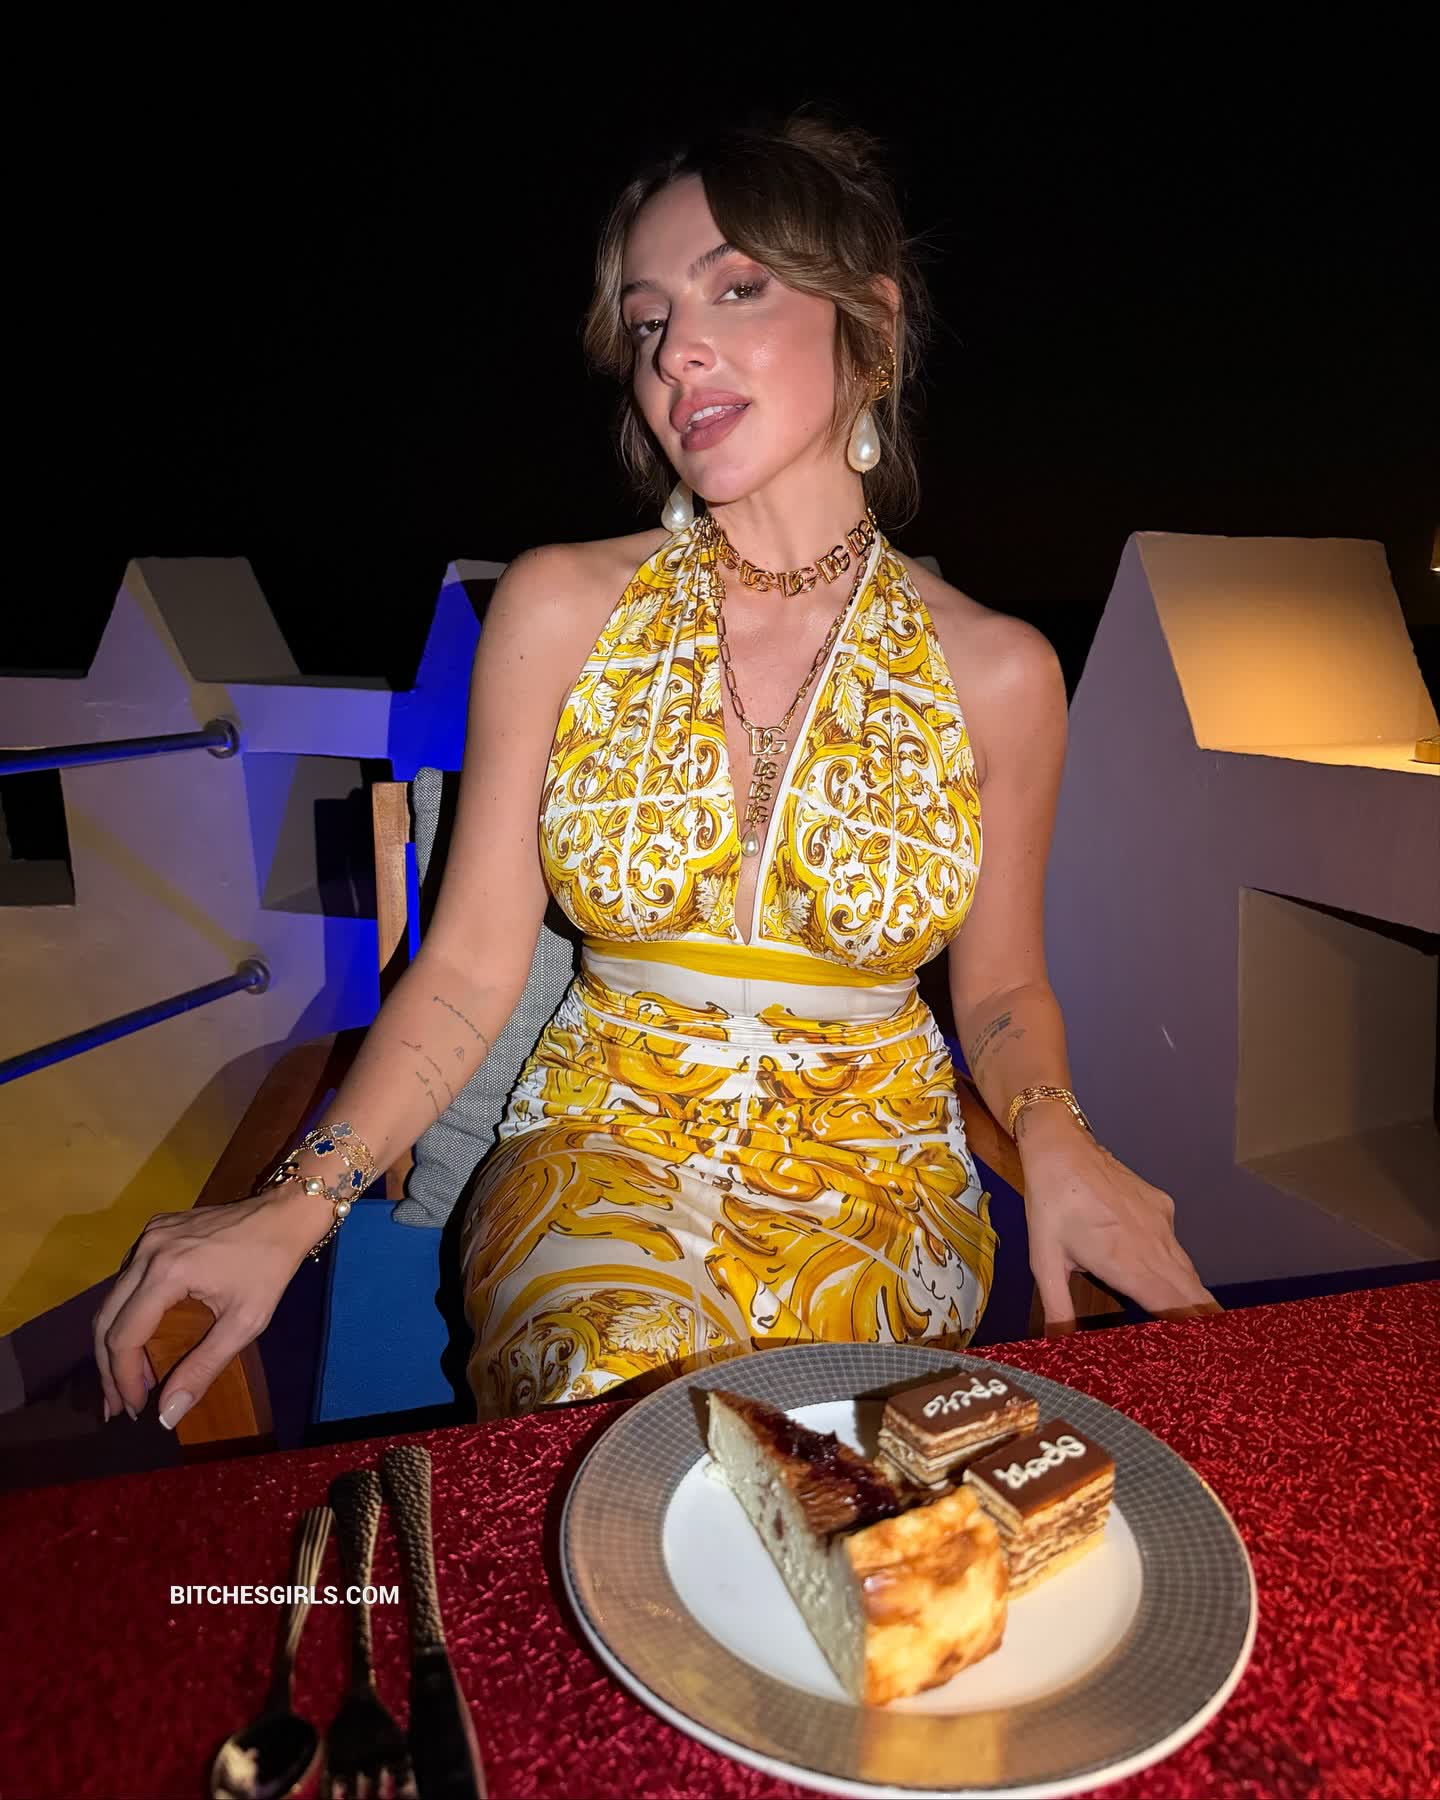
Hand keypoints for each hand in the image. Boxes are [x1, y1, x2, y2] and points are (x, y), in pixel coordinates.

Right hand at [92, 1185, 325, 1429]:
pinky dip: (125, 1311)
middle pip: (106, 1319)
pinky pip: (126, 1278)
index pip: (124, 1336)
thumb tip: (166, 1415)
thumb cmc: (270, 1266)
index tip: (135, 1410)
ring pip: (111, 1298)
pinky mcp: (154, 1230)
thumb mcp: (246, 1321)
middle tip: (117, 1406)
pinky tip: (139, 1337)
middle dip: (109, 1368)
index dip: (123, 1379)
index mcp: (167, 1272)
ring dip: (114, 1340)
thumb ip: (204, 1367)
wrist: (285, 1212)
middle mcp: (146, 1251)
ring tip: (125, 1380)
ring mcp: (147, 1237)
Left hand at [1020, 1129, 1218, 1330]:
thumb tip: (1056, 1344)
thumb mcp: (1045, 1261)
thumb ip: (1058, 1307)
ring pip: (1188, 1270)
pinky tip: (1163, 1273)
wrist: (1062, 1149)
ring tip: (1195, 1322)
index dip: (1194, 1334)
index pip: (1176, 1309)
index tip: (1203, 1352)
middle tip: (1212, 1348)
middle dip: (1204, 1322)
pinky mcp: (1163, 1206)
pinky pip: (1176, 1244)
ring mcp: (1163, 1224)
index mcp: (1129, 1266)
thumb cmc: (1051, 1207)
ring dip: (1192, 1296)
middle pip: (1194, 1294)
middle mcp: (1155, 1247)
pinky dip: (1176, 1265)